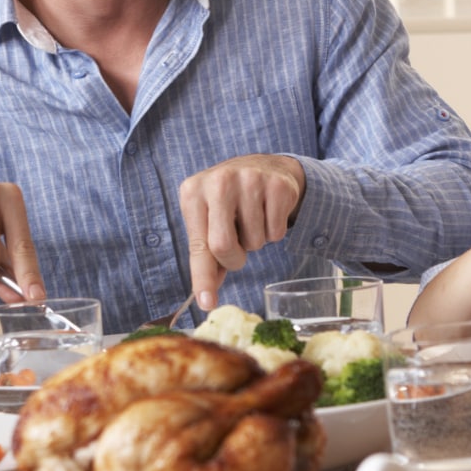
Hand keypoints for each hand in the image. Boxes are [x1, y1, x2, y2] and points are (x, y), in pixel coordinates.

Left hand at [179, 154, 304, 308]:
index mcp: (193, 192)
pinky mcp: (277, 185)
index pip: (198, 245)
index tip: (207, 303)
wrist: (265, 167)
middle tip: (238, 250)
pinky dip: (274, 232)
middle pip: (224, 246)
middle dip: (234, 259)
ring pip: (255, 241)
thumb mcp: (209, 220)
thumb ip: (206, 255)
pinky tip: (268, 212)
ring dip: (256, 241)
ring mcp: (249, 180)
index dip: (203, 278)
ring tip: (253, 220)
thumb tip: (205, 297)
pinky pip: (276, 232)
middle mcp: (218, 182)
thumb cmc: (230, 202)